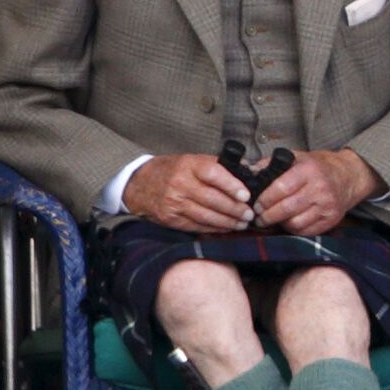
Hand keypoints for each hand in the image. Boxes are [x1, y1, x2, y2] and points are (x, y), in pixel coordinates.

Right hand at [124, 153, 253, 232]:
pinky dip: (214, 228)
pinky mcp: (171, 219)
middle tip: (250, 214)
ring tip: (242, 223)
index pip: (213, 174)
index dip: (231, 185)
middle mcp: (180, 184)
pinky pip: (197, 226)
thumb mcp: (193, 160)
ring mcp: (174, 203)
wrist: (140, 184)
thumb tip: (250, 171)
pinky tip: (226, 228)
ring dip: (227, 222)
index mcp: (188, 166)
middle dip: (234, 209)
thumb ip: (220, 166)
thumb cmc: (174, 170)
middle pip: (212, 199)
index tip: (246, 195)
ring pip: (206, 215)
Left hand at [254, 148, 381, 234]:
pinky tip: (289, 222)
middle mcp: (320, 188)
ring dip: (280, 223)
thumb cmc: (318, 167)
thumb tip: (248, 173)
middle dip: (268, 215)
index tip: (255, 204)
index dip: (264, 199)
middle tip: (258, 216)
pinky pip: (306, 231)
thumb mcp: (297, 157)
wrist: (349, 176)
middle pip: (286, 208)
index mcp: (309, 170)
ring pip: (295, 223)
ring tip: (273, 219)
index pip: (281, 188)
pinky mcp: (331, 219)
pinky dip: (294, 229)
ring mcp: (327, 206)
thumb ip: (271, 164)